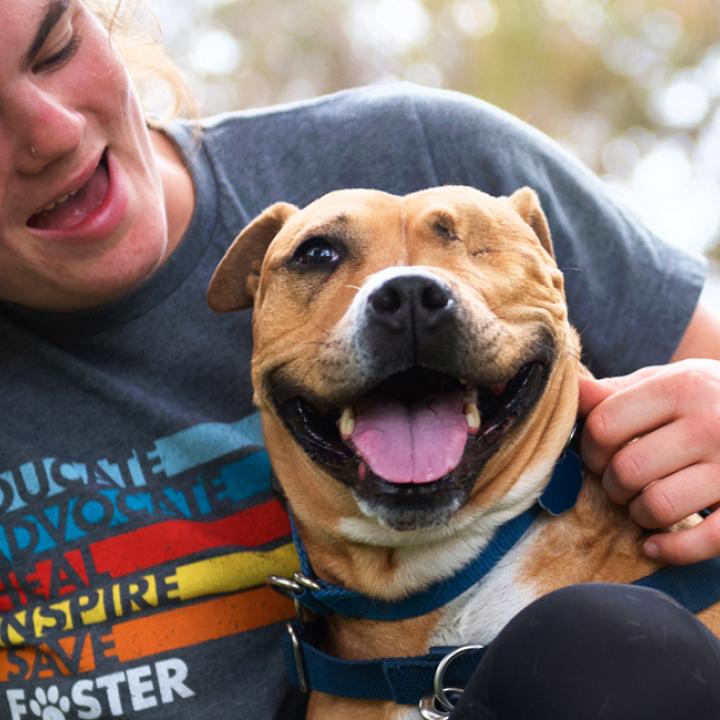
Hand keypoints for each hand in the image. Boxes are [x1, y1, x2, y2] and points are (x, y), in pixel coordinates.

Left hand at [578, 359, 719, 564]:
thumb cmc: (706, 398)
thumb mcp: (666, 382)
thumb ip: (616, 392)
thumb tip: (571, 391)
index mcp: (680, 388)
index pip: (604, 426)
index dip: (589, 449)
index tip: (599, 456)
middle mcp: (710, 424)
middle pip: (627, 469)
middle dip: (613, 485)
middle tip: (622, 483)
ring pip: (657, 506)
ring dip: (639, 514)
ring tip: (644, 503)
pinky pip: (704, 541)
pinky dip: (671, 549)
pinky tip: (655, 543)